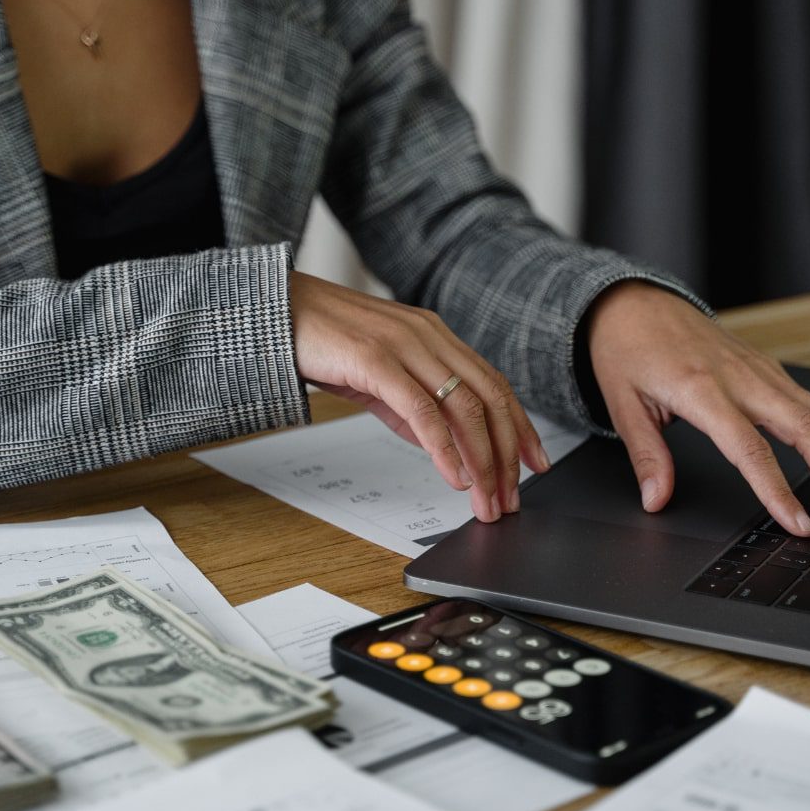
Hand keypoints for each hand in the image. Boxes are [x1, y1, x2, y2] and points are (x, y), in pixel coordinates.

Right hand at [288, 272, 549, 521]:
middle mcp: (429, 336)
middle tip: (512, 497)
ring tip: (486, 499)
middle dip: (508, 453)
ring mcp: (405, 345)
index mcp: (435, 336)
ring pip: (463, 406)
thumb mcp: (380, 375)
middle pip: (489, 398)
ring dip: (482, 460)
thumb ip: (412, 406)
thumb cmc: (323, 340)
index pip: (493, 384)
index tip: (536, 462)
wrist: (273, 311)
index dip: (520, 426)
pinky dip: (444, 448)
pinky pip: (422, 410)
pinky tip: (453, 476)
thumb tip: (442, 445)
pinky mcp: (376, 360)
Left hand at [586, 281, 809, 536]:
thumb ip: (645, 455)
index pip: (750, 449)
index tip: (799, 525)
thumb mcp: (622, 404)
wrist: (634, 301)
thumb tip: (656, 500)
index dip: (778, 491)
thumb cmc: (626, 348)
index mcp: (701, 389)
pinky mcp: (767, 366)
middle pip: (807, 429)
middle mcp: (739, 376)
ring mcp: (759, 369)